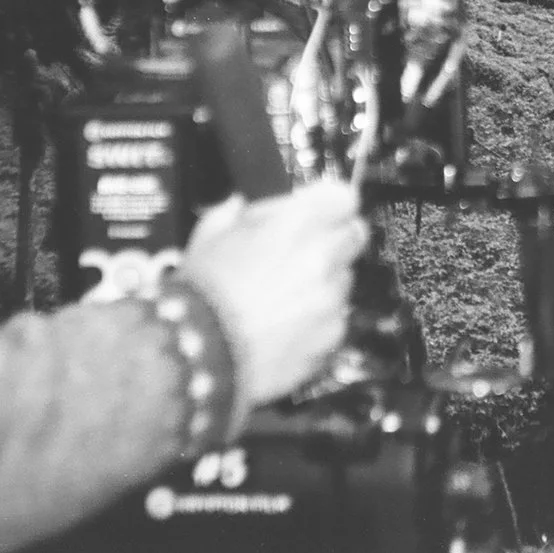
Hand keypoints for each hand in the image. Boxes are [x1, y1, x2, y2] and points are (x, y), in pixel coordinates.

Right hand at [180, 179, 368, 407]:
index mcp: (298, 222)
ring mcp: (332, 299)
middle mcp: (323, 257)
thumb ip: (235, 214)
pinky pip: (336, 319)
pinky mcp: (332, 336)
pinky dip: (318, 321)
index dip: (329, 205)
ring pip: (344, 279)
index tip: (317, 213)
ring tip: (284, 298)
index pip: (343, 197)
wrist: (199, 356)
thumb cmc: (202, 294)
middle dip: (334, 240)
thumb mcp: (210, 236)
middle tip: (304, 253)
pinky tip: (285, 328)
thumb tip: (242, 207)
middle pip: (354, 235)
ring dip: (325, 282)